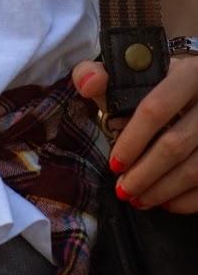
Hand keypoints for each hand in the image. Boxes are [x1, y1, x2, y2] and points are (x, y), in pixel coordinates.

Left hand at [71, 57, 197, 213]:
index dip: (132, 140)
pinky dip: (186, 200)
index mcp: (187, 73)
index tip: (114, 163)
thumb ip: (101, 75)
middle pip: (175, 145)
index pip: (155, 108)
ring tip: (137, 199)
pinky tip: (165, 202)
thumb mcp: (135, 72)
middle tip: (123, 189)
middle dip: (144, 173)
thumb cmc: (160, 83)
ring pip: (195, 170)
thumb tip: (87, 84)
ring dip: (162, 190)